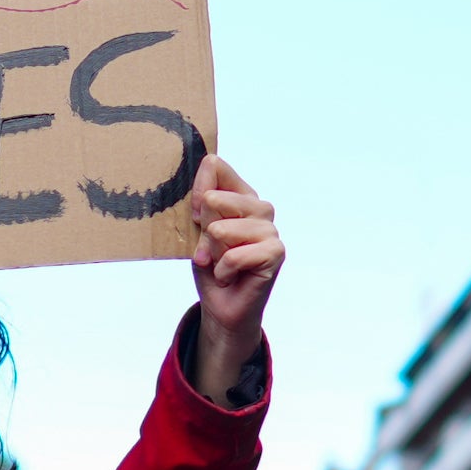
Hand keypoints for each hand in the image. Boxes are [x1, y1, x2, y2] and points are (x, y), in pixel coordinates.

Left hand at [185, 157, 279, 399]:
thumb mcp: (198, 230)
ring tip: (217, 264)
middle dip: (205, 227)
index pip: (218, 169)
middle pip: (221, 198)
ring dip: (213, 252)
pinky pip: (238, 254)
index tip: (194, 214)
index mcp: (240, 197)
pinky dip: (224, 269)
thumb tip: (211, 162)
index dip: (200, 191)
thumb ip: (204, 199)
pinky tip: (228, 277)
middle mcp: (259, 210)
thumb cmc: (210, 267)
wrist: (221, 307)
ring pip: (227, 229)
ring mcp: (270, 230)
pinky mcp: (276, 253)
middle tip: (206, 248)